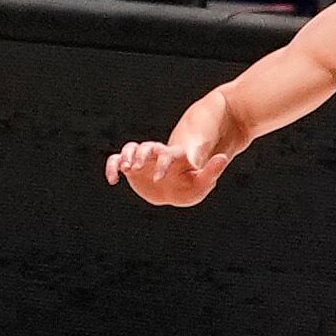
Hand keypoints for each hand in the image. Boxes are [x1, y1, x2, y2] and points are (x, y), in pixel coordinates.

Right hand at [107, 127, 227, 207]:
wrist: (176, 188)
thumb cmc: (190, 184)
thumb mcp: (203, 182)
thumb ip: (212, 171)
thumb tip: (223, 158)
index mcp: (174, 157)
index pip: (168, 155)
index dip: (162, 165)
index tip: (157, 180)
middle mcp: (157, 155)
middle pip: (147, 147)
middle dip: (140, 155)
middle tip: (135, 168)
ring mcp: (143, 159)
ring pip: (131, 149)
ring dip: (126, 156)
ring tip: (124, 169)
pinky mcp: (132, 167)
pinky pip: (117, 161)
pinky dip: (112, 167)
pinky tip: (113, 180)